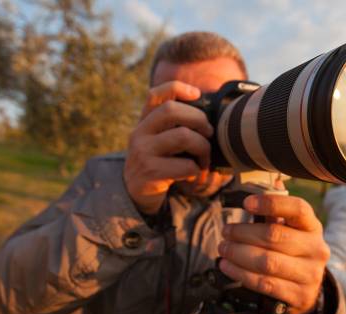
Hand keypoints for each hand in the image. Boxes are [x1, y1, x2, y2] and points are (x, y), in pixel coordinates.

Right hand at [123, 81, 213, 214]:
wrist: (134, 193)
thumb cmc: (158, 162)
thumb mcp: (159, 140)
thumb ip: (175, 126)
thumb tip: (210, 118)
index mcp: (144, 121)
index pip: (156, 94)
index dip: (178, 88)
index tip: (197, 94)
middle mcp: (140, 133)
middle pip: (172, 110)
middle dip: (199, 119)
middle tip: (208, 133)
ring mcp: (143, 152)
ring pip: (183, 136)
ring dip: (203, 147)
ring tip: (204, 158)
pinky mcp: (151, 172)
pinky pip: (186, 165)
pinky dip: (197, 169)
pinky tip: (192, 174)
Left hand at [217, 194, 329, 313]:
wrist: (308, 289)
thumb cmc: (293, 252)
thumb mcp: (291, 230)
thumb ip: (276, 211)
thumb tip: (264, 185)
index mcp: (313, 227)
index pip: (298, 209)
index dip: (271, 204)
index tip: (246, 203)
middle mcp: (316, 249)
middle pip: (275, 236)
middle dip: (243, 233)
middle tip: (225, 231)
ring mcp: (310, 274)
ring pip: (267, 262)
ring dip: (238, 254)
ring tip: (223, 249)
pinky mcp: (299, 296)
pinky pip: (264, 284)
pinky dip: (241, 274)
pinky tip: (227, 266)